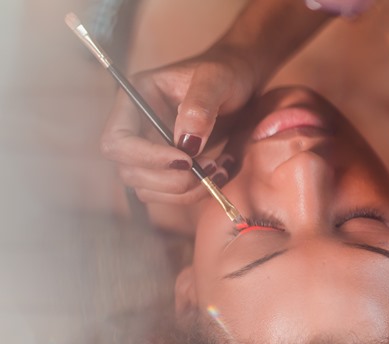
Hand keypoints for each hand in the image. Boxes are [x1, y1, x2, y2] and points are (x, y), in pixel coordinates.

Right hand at [101, 48, 256, 204]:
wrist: (241, 83)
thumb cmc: (226, 73)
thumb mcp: (216, 79)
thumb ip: (200, 106)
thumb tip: (186, 144)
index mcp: (136, 99)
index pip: (116, 141)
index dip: (146, 157)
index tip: (187, 160)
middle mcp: (136, 127)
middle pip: (130, 172)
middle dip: (172, 180)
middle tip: (211, 168)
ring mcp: (150, 150)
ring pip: (149, 189)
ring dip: (186, 191)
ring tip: (219, 170)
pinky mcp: (168, 167)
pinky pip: (170, 194)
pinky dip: (195, 192)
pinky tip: (220, 172)